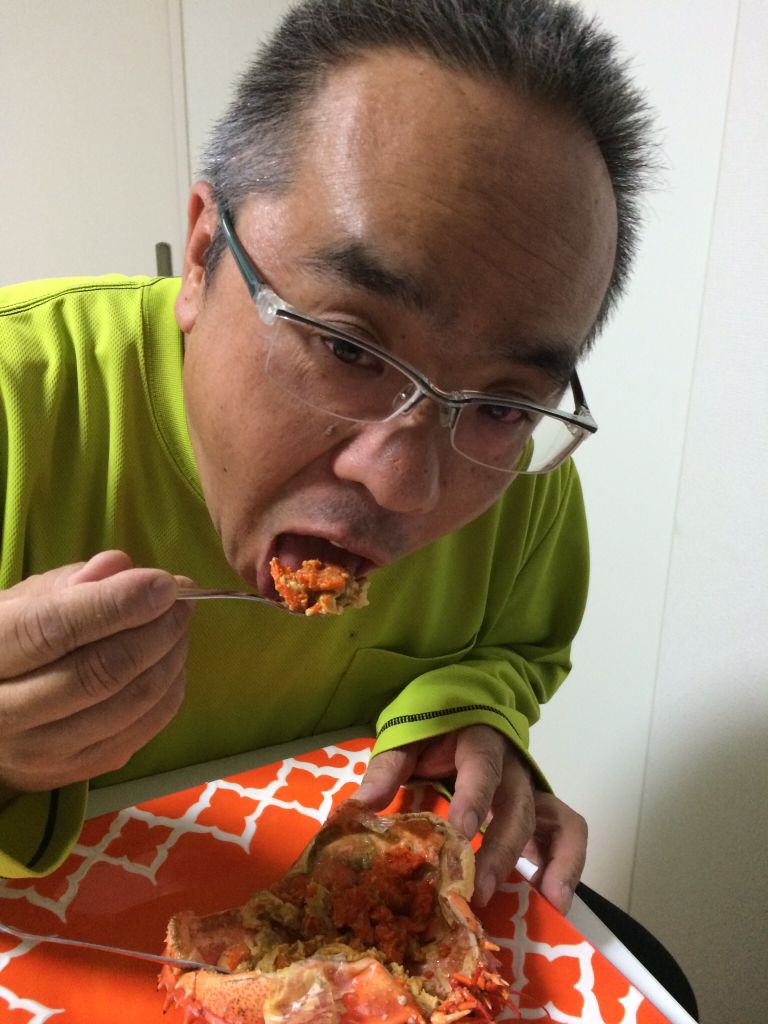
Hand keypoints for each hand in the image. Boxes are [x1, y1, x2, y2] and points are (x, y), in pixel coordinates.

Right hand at [0, 551, 191, 792]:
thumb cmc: (10, 641)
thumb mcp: (23, 602)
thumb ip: (70, 582)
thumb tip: (119, 567)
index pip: (54, 630)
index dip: (116, 604)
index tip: (164, 583)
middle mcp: (3, 714)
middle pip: (99, 672)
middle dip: (156, 631)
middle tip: (183, 601)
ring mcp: (39, 753)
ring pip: (127, 704)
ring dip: (169, 660)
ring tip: (180, 627)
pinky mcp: (73, 772)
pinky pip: (140, 732)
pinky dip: (168, 693)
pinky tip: (171, 663)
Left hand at [356, 725, 586, 912]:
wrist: (464, 705)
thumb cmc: (433, 727)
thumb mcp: (407, 738)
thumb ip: (387, 769)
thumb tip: (359, 808)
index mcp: (480, 740)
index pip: (482, 767)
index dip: (474, 799)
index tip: (460, 833)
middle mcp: (513, 765)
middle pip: (517, 806)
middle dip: (502, 849)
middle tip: (479, 888)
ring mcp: (531, 787)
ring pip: (551, 821)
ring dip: (548, 861)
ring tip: (543, 899)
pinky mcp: (540, 808)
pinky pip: (566, 832)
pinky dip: (567, 864)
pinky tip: (555, 899)